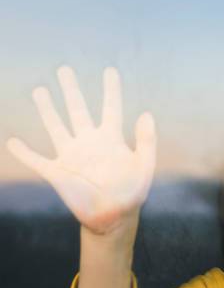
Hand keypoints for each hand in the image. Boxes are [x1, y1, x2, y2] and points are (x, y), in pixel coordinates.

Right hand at [6, 66, 156, 234]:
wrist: (114, 218)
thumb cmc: (132, 193)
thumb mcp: (144, 167)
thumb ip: (147, 141)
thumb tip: (146, 113)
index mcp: (111, 140)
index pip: (111, 108)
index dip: (111, 90)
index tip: (110, 70)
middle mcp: (89, 143)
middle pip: (78, 110)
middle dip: (71, 90)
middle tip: (64, 69)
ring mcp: (72, 156)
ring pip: (56, 126)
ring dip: (48, 109)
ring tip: (41, 90)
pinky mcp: (58, 173)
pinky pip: (37, 160)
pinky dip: (25, 153)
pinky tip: (13, 142)